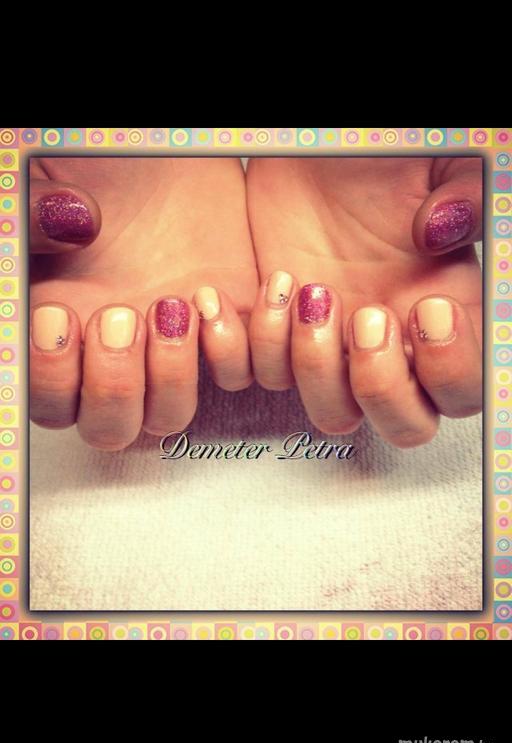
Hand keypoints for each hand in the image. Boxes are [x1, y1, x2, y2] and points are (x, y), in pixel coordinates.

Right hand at [30, 158, 257, 448]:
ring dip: (171, 376)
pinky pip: (234, 376)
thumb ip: (33, 220)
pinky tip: (211, 296)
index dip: (51, 376)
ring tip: (172, 308)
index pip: (49, 402)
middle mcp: (115, 354)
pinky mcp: (225, 331)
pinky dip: (229, 349)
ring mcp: (170, 348)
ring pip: (169, 416)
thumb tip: (61, 227)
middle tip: (120, 318)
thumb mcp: (49, 179)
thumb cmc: (104, 169)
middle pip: (110, 427)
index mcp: (61, 331)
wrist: (174, 155)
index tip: (58, 315)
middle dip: (115, 384)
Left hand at [246, 158, 481, 446]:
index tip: (427, 310)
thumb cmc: (370, 159)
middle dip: (382, 385)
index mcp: (443, 311)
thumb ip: (461, 191)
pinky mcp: (283, 338)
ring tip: (314, 294)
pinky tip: (275, 286)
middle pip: (405, 423)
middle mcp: (393, 343)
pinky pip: (271, 376)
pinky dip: (265, 343)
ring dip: (319, 368)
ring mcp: (335, 347)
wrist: (302, 155)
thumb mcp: (431, 160)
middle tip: (368, 318)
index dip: (451, 369)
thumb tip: (449, 229)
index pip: (464, 387)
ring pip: (336, 413)